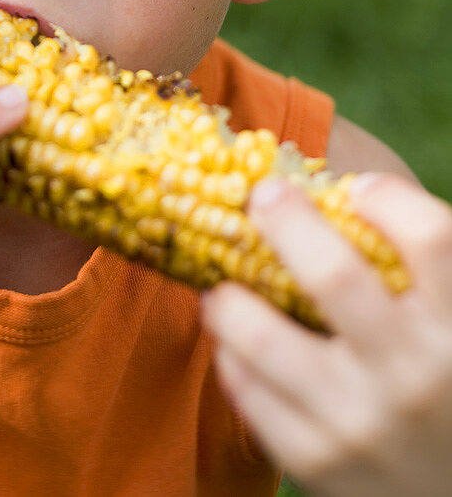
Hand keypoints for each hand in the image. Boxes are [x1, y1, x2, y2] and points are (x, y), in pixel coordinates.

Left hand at [200, 173, 451, 496]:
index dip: (387, 197)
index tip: (357, 190)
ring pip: (264, 336)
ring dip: (230, 299)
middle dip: (285, 220)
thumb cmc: (448, 389)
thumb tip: (338, 194)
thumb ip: (420, 273)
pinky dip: (232, 356)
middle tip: (263, 197)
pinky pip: (249, 391)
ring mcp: (360, 420)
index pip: (429, 238)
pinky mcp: (317, 461)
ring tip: (222, 288)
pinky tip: (236, 343)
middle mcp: (414, 373)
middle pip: (333, 273)